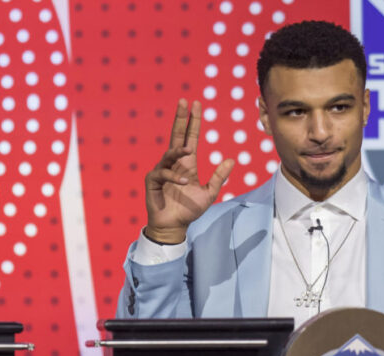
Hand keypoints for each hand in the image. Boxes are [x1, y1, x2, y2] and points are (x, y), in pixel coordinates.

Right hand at [144, 99, 234, 243]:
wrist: (175, 226)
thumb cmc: (189, 209)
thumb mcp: (209, 193)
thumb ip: (219, 177)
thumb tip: (231, 160)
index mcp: (187, 164)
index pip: (190, 136)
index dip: (192, 121)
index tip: (195, 104)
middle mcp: (174, 163)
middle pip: (176, 136)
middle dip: (180, 118)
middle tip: (184, 101)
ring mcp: (162, 170)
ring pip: (169, 153)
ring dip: (178, 150)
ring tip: (188, 149)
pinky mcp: (152, 181)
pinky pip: (162, 173)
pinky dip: (174, 176)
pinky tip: (184, 181)